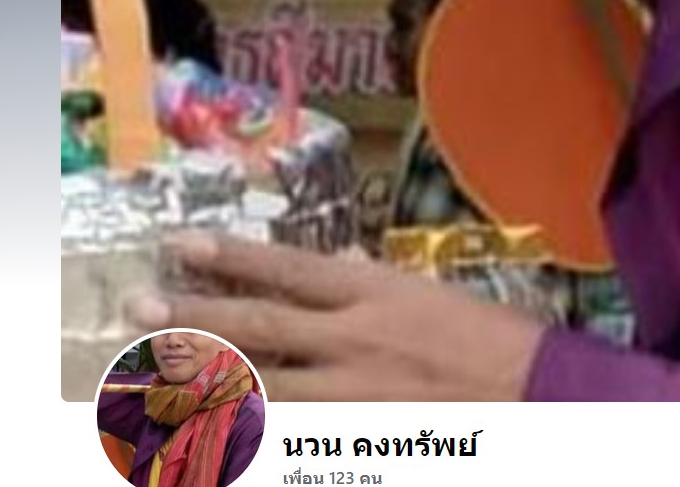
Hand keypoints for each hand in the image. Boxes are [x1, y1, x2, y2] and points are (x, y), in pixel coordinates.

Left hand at [124, 231, 544, 400]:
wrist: (542, 396)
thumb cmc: (495, 341)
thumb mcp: (434, 295)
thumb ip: (377, 281)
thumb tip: (338, 261)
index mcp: (376, 292)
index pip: (285, 267)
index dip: (228, 255)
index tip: (180, 244)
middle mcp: (355, 338)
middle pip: (256, 326)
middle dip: (191, 317)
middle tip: (137, 309)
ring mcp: (354, 393)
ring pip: (260, 384)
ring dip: (202, 377)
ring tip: (150, 371)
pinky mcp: (362, 434)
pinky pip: (293, 433)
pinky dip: (253, 431)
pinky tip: (215, 432)